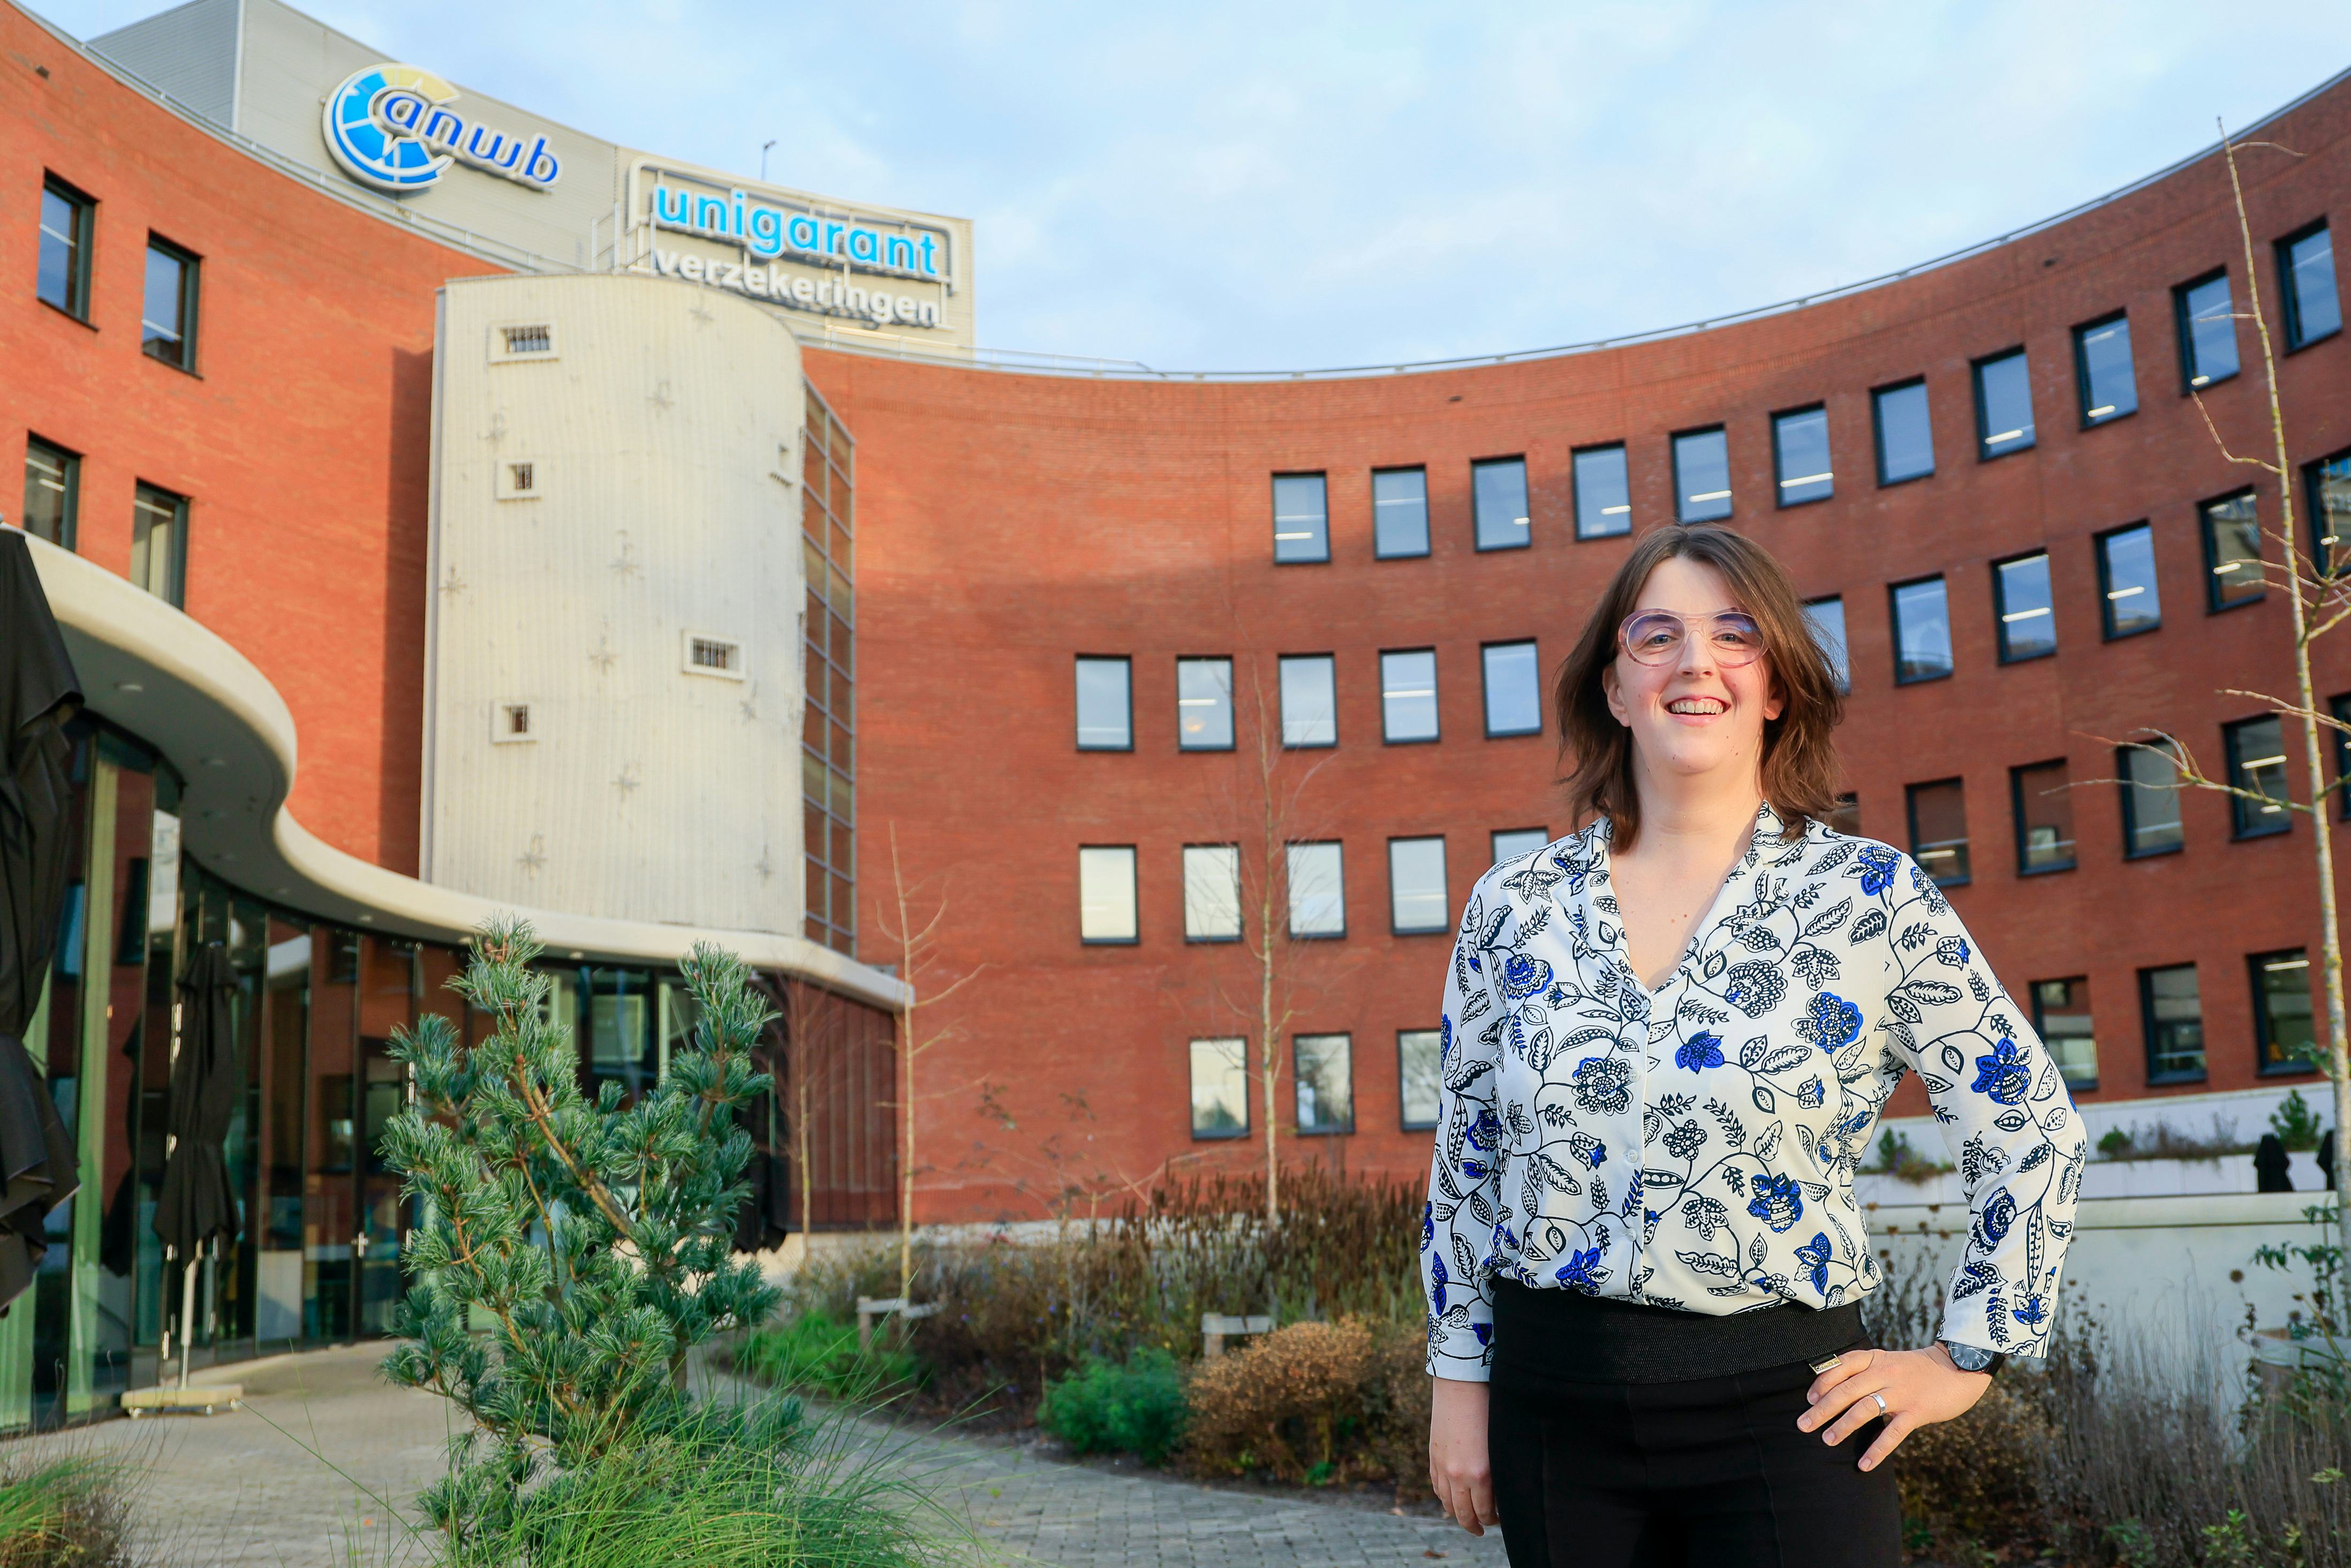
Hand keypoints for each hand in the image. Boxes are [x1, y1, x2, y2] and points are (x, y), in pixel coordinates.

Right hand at [1428, 1376, 1497, 1534]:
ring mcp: (1443, 1467)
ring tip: (1467, 1518)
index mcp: (1481, 1474)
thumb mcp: (1500, 1447)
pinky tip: (1452, 1499)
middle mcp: (1459, 1475)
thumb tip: (1500, 1493)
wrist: (1462, 1385)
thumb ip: (1498, 1473)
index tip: (1500, 1521)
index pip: (1486, 1512)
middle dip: (1474, 1526)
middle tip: (1483, 1529)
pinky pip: (1437, 1487)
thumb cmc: (1489, 1411)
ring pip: (1447, 1503)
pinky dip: (1444, 1497)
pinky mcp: (1433, 1456)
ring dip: (1457, 1514)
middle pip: (1464, 1514)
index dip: (1493, 1521)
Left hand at [1796, 1345, 1991, 1471]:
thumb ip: (1867, 1371)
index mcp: (1875, 1359)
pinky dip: (1877, 1450)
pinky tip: (1864, 1464)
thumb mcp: (1889, 1361)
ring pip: (1865, 1409)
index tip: (1809, 1399)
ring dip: (1843, 1426)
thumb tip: (1835, 1388)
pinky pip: (1893, 1433)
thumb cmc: (1918, 1369)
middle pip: (1846, 1390)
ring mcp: (1901, 1392)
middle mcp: (1885, 1373)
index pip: (1841, 1366)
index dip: (1822, 1382)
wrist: (1960, 1367)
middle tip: (1803, 1425)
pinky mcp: (1918, 1411)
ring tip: (1826, 1440)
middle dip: (1822, 1408)